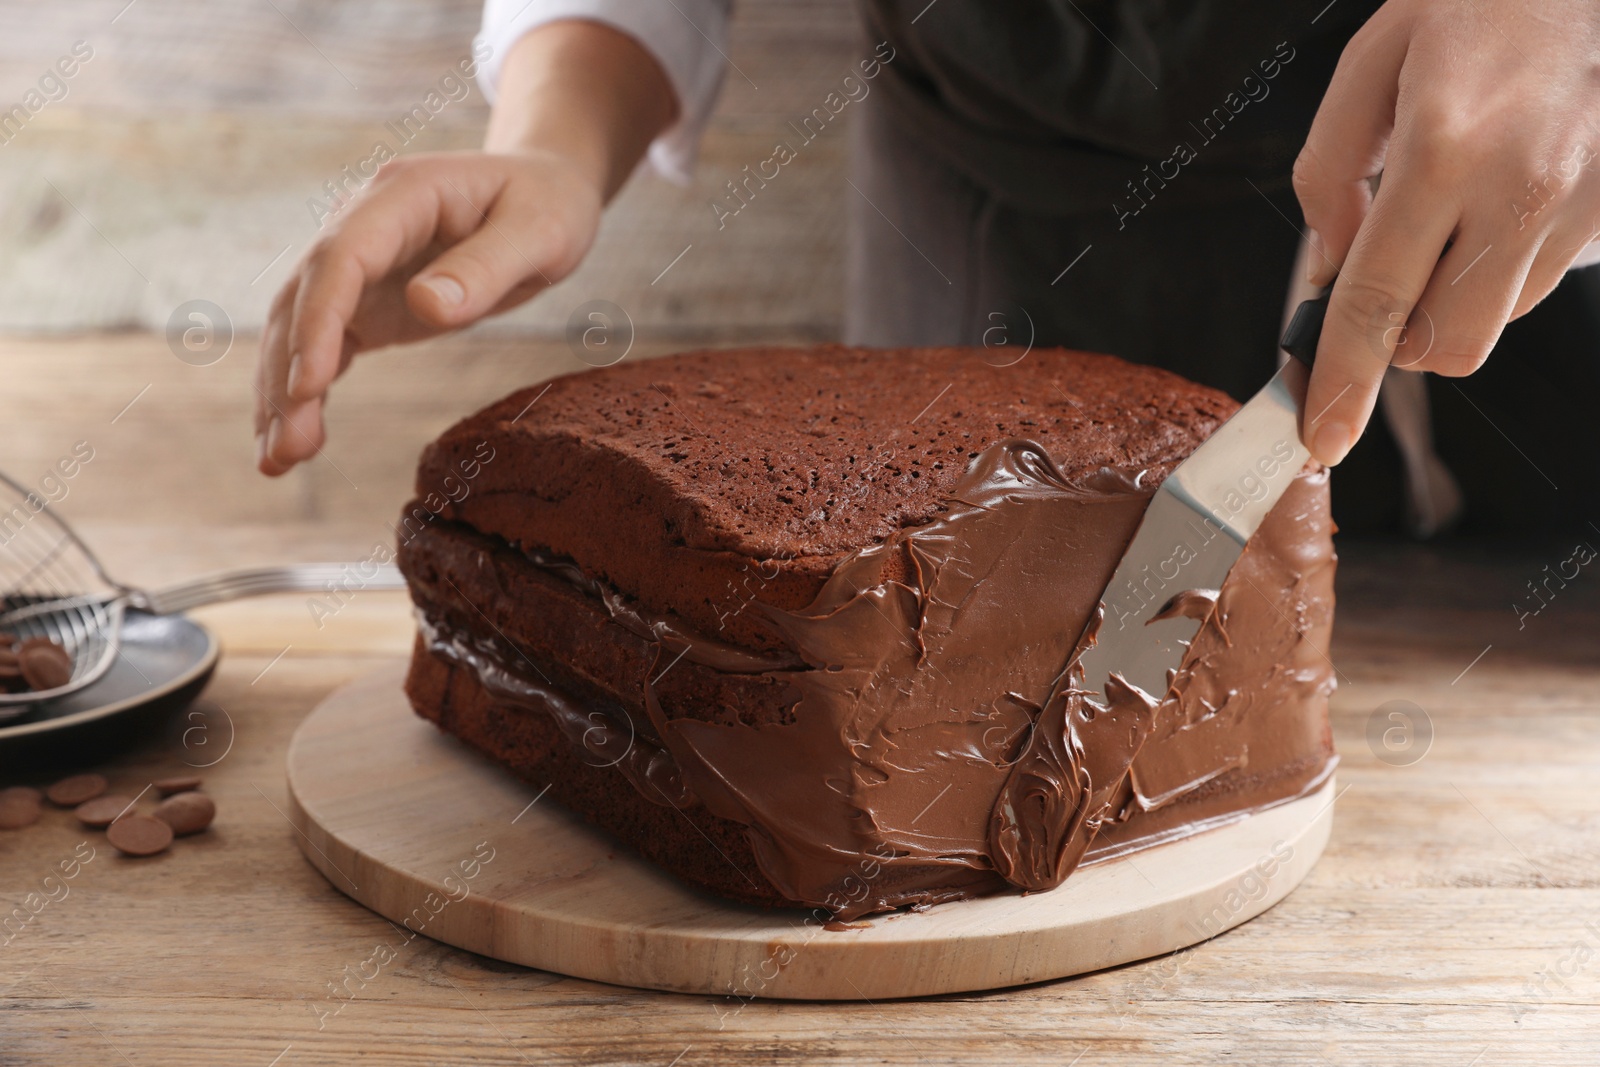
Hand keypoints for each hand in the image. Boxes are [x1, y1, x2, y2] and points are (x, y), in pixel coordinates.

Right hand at [254, 150, 600, 474]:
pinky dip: (305, 393)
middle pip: (305, 298)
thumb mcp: (539, 232)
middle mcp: (364, 223)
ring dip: (283, 394)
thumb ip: (487, 266)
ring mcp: (360, 264)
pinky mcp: (368, 302)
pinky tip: (294, 444)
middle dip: (286, 374)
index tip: (308, 384)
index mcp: (402, 195)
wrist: (544, 191)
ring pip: (301, 327)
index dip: (319, 320)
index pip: (341, 258)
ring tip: (276, 463)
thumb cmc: (548, 205)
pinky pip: (324, 346)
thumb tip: (428, 305)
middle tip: (283, 449)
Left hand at [1293, 0, 1599, 464]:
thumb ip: (1330, 171)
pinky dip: (1499, 266)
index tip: (1323, 436)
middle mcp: (1520, 188)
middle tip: (1382, 285)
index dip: (1344, 379)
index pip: (1378, 301)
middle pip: (1448, 343)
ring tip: (1449, 211)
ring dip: (1452, 297)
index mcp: (1443, 149)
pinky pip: (1540, 281)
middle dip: (1399, 341)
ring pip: (1495, 320)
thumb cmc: (1475, 3)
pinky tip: (1495, 200)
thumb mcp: (1369, 63)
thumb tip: (1329, 265)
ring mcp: (1581, 204)